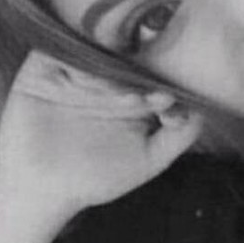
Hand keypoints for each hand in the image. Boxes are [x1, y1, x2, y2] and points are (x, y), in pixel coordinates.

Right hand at [0, 51, 202, 213]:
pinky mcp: (44, 66)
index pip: (157, 73)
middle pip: (129, 57)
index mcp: (136, 91)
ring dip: (109, 74)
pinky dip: (74, 65)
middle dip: (139, 75)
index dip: (165, 84)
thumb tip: (201, 109)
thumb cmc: (98, 177)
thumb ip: (179, 136)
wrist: (43, 189)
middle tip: (147, 96)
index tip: (167, 102)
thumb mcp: (149, 160)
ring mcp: (76, 68)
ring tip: (120, 98)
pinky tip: (85, 80)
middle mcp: (108, 74)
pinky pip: (59, 53)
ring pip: (96, 54)